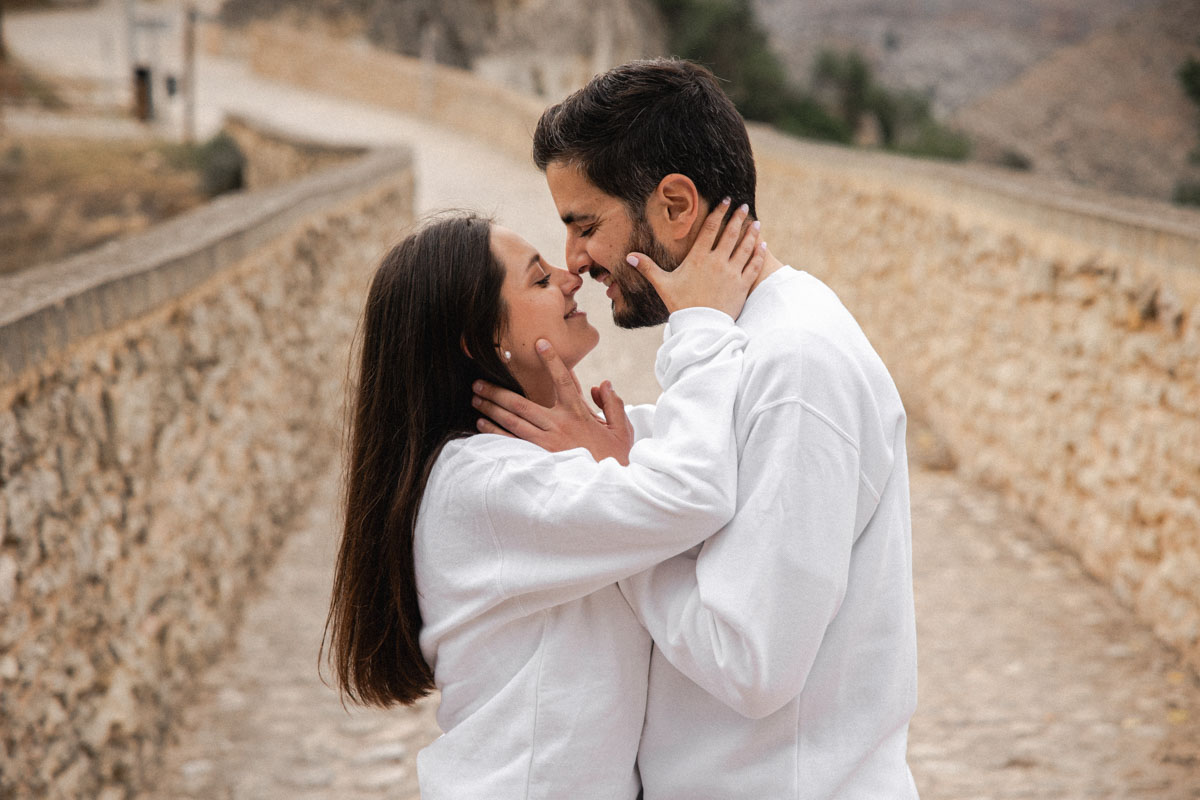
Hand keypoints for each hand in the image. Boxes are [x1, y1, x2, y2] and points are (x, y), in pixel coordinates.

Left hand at [473, 340, 633, 464]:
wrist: (609, 488)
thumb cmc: (615, 459)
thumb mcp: (622, 429)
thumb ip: (613, 403)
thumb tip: (602, 383)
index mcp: (578, 413)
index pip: (564, 380)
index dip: (552, 361)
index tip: (540, 343)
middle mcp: (559, 425)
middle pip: (522, 403)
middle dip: (499, 391)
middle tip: (479, 381)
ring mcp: (547, 443)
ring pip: (513, 421)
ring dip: (492, 408)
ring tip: (476, 398)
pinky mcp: (539, 458)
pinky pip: (512, 442)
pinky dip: (495, 432)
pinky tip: (482, 424)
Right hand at [626, 198, 766, 319]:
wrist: (700, 327)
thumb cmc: (681, 305)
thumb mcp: (663, 285)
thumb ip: (648, 268)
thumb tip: (628, 256)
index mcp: (698, 258)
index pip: (710, 229)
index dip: (719, 212)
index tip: (726, 201)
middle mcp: (717, 262)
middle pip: (730, 234)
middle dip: (737, 218)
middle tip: (742, 206)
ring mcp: (732, 273)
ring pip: (745, 247)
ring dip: (751, 233)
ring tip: (756, 223)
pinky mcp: (742, 286)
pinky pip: (753, 265)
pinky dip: (758, 254)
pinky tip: (762, 245)